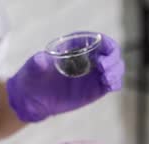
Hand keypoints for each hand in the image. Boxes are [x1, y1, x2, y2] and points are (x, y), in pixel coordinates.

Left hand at [6, 33, 124, 121]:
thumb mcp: (33, 69)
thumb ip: (38, 64)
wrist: (32, 98)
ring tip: (106, 80)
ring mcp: (93, 74)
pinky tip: (109, 86)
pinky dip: (115, 83)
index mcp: (76, 46)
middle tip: (103, 70)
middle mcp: (88, 58)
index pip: (97, 40)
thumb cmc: (32, 78)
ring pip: (115, 68)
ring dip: (116, 72)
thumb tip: (41, 59)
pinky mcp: (95, 89)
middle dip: (112, 59)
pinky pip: (111, 84)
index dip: (105, 43)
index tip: (103, 53)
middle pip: (111, 53)